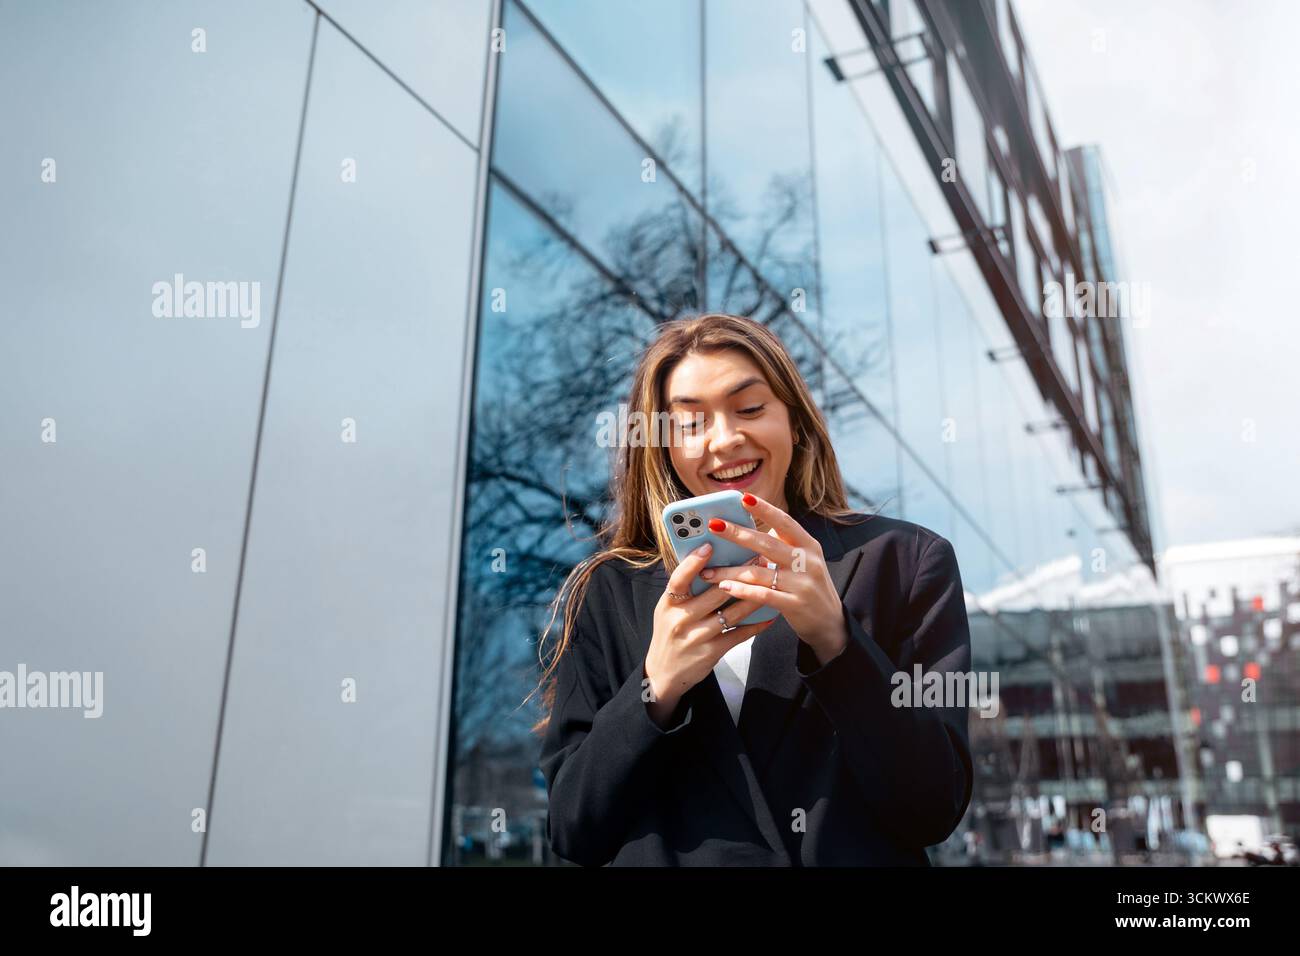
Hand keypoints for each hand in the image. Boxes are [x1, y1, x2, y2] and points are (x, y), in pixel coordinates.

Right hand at [643, 540, 779, 726]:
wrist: (664, 673)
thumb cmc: (670, 633)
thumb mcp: (668, 610)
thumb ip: (685, 590)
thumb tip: (710, 563)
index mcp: (668, 604)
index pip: (679, 579)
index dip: (693, 563)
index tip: (709, 546)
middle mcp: (681, 620)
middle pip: (714, 594)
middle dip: (738, 575)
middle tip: (757, 559)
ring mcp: (697, 637)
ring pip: (731, 613)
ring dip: (753, 597)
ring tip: (769, 582)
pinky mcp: (711, 653)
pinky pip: (738, 635)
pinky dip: (755, 625)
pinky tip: (769, 615)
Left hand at [697, 493, 848, 663]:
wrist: (830, 622)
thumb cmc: (809, 586)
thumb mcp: (804, 561)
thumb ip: (783, 544)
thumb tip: (751, 528)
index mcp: (809, 546)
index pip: (785, 522)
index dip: (765, 509)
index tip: (744, 498)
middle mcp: (807, 561)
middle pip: (767, 544)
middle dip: (738, 533)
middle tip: (714, 525)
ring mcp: (802, 584)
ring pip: (759, 573)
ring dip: (730, 571)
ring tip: (707, 571)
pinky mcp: (795, 605)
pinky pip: (763, 595)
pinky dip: (742, 591)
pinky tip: (725, 588)